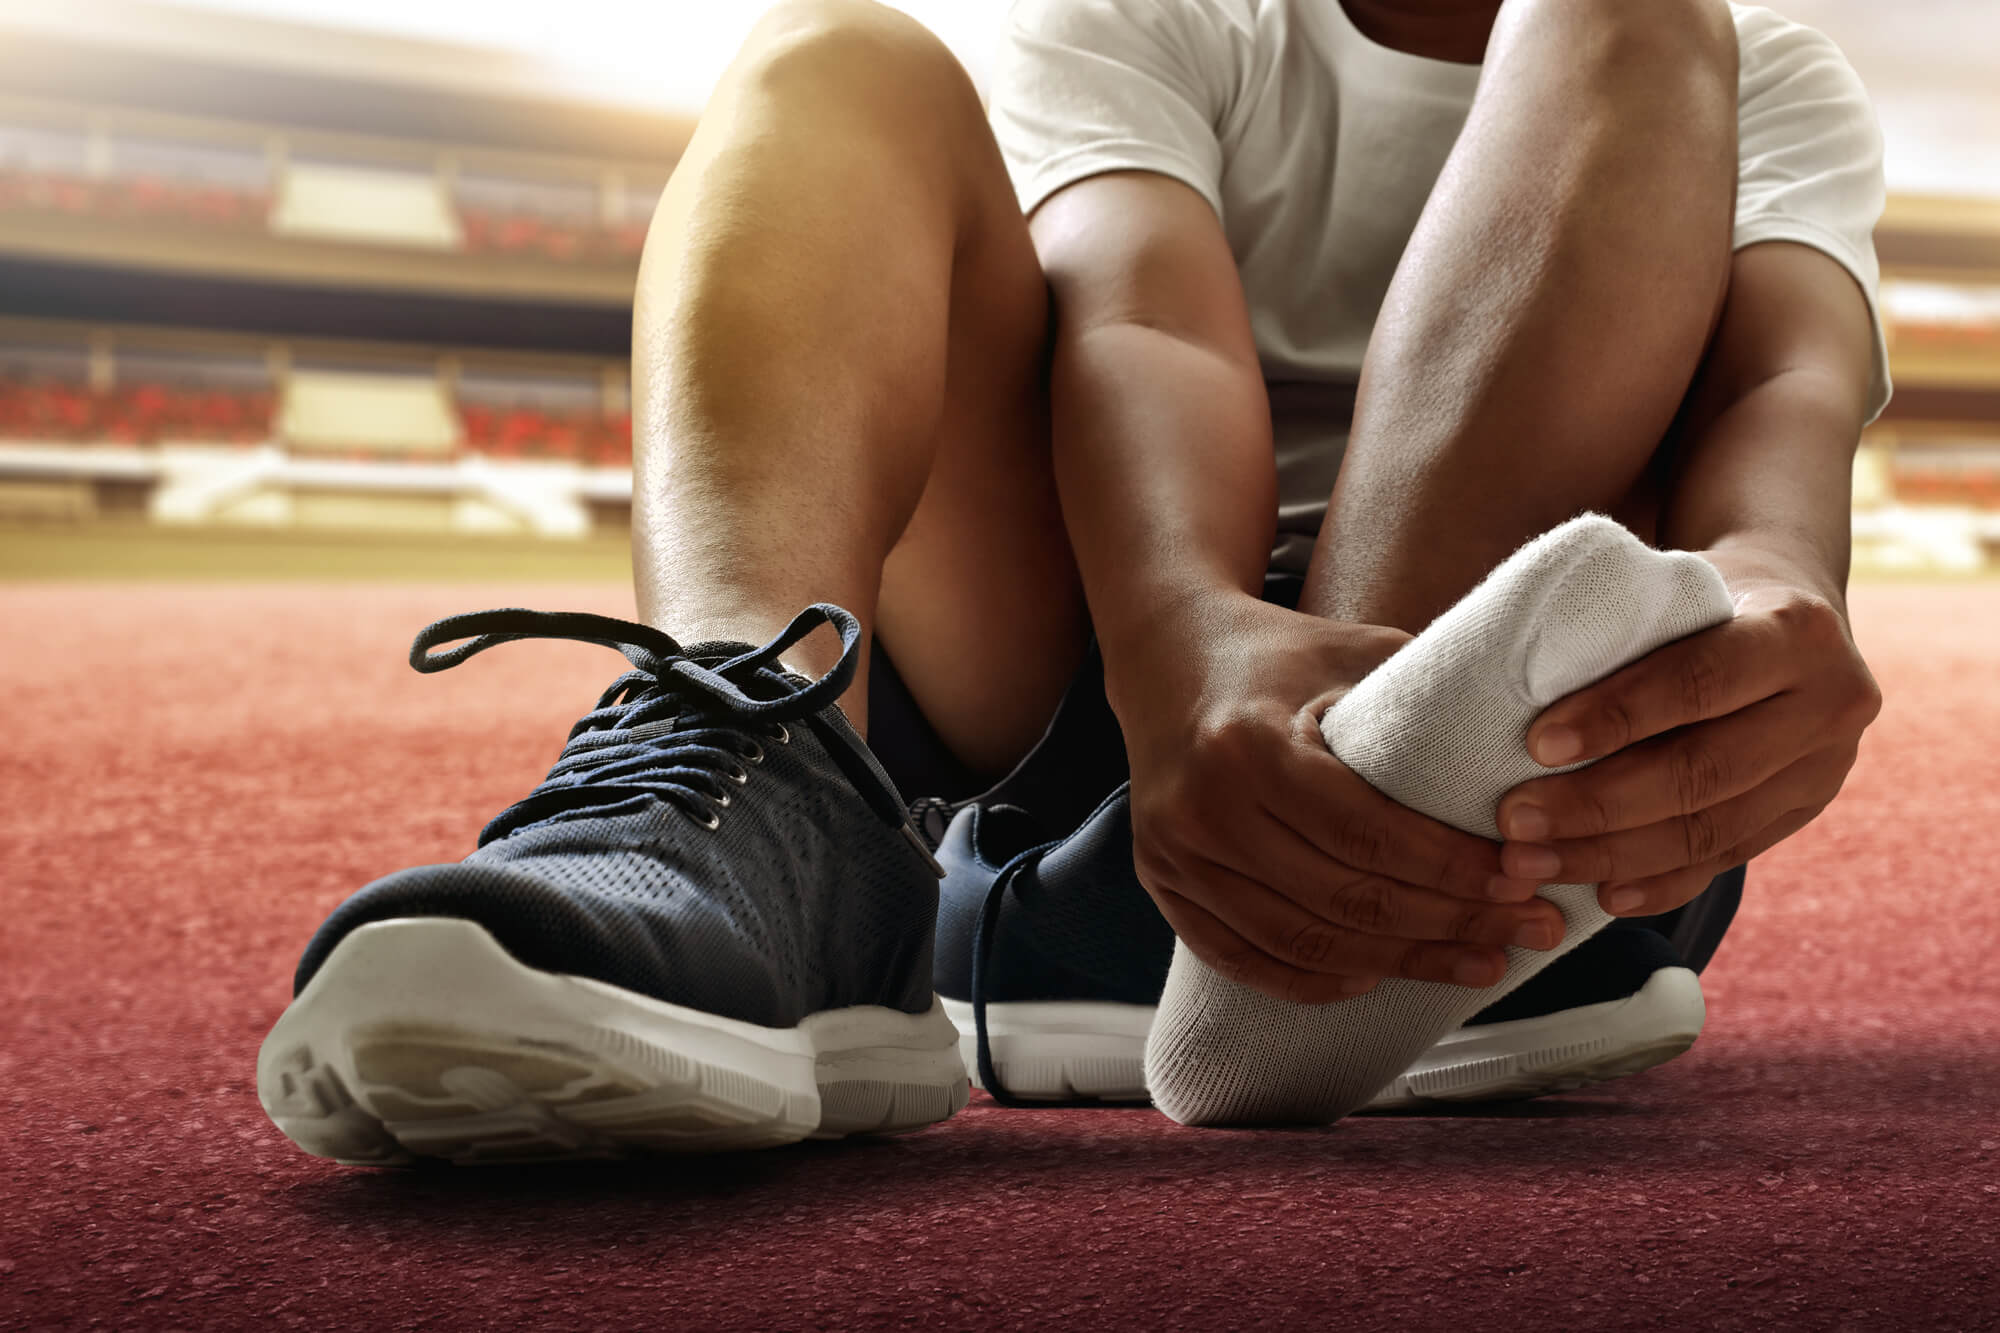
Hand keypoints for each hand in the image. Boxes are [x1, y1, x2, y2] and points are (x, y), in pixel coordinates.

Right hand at [1107, 592, 1564, 1004]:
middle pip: (1343, 897)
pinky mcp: (1162, 883)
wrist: (1168, 656)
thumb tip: (1533, 758)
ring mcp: (1174, 854)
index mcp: (1249, 744)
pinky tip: (1375, 975)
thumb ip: (1431, 701)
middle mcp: (1203, 807)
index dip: (1452, 868)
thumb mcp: (1356, 652)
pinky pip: (1242, 957)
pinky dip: (1312, 979)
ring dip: (1400, 960)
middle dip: (1450, 923)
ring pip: (1302, 939)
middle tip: (1530, 930)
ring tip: (1478, 962)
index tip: (1525, 880)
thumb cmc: (1281, 653)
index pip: (1367, 833)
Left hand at [1495, 549, 1880, 917]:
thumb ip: (1626, 631)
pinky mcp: (1807, 811)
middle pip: (1703, 771)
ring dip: (1613, 856)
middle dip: (1598, 804)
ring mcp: (1827, 767)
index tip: (1536, 745)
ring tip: (1534, 863)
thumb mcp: (1677, 588)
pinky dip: (1661, 881)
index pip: (1697, 682)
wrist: (1791, 616)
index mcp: (1796, 629)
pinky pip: (1728, 857)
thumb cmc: (1702, 596)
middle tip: (1515, 822)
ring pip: (1712, 829)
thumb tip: (1514, 694)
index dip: (1615, 717)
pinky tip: (1603, 896)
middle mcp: (1830, 702)